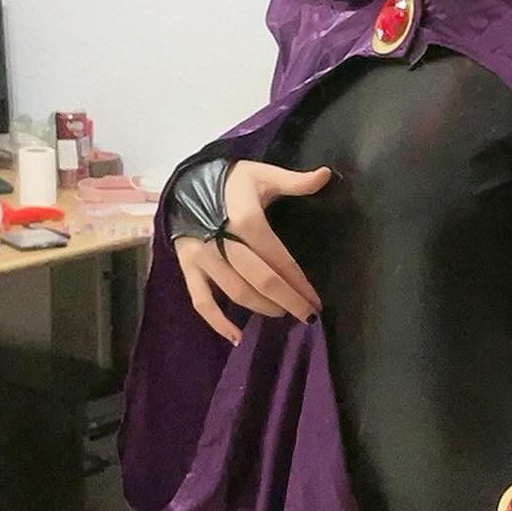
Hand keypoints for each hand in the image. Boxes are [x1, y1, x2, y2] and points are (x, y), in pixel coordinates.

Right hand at [173, 162, 330, 345]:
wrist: (186, 180)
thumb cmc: (231, 179)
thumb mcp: (263, 174)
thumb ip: (294, 180)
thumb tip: (326, 174)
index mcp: (245, 219)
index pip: (279, 259)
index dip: (299, 282)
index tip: (317, 301)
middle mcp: (221, 241)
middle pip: (260, 280)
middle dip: (288, 301)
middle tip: (308, 316)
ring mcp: (202, 256)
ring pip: (235, 291)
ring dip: (261, 307)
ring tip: (283, 313)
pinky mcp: (187, 266)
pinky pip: (200, 300)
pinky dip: (216, 321)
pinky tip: (236, 337)